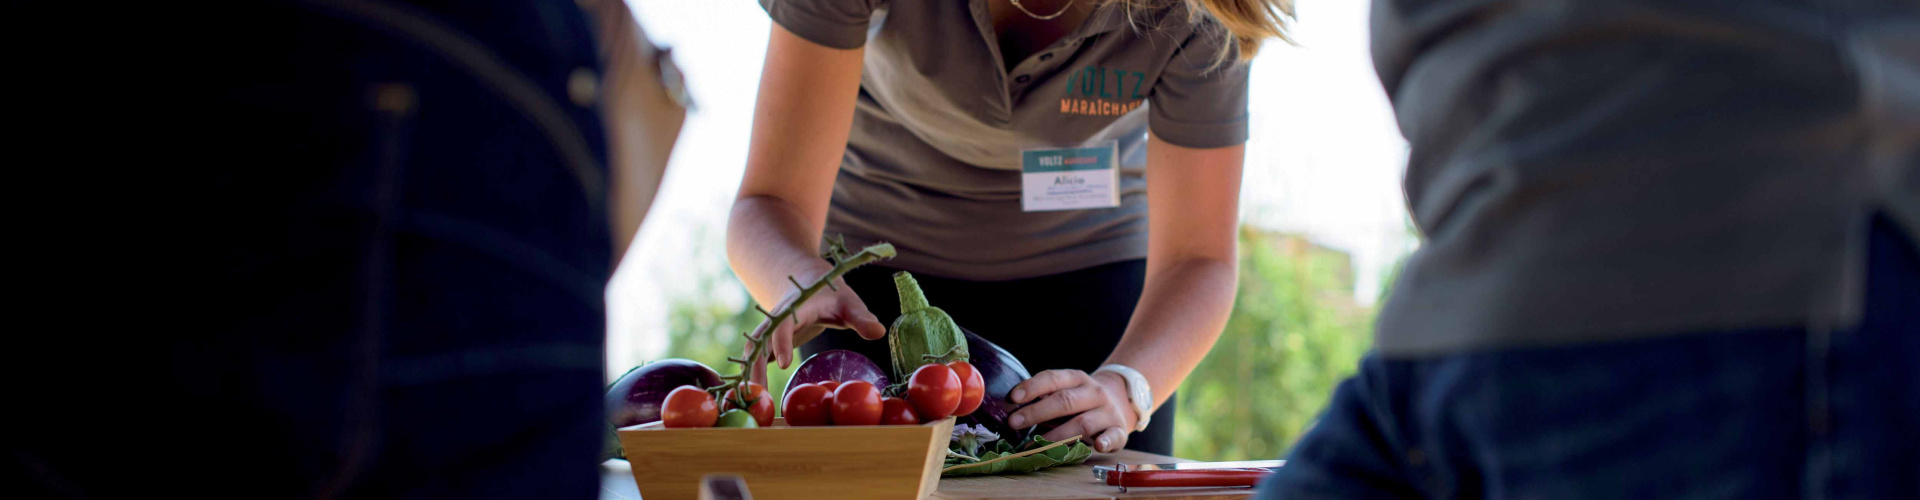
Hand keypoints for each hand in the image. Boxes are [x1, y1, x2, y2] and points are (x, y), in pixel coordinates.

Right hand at [745, 277, 885, 385]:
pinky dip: (753, 374)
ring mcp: (769, 329)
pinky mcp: (768, 340)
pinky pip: (756, 357)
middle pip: (759, 341)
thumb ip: (862, 319)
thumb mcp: (850, 303)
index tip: (784, 364)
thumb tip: (879, 332)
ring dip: (750, 373)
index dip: (782, 342)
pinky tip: (756, 395)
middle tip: (759, 394)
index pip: (784, 324)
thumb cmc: (831, 294)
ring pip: (753, 351)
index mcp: (796, 307)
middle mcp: (777, 318)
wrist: (806, 281)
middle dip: (755, 365)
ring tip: (751, 401)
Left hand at [1007, 369, 1137, 452]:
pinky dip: (1106, 441)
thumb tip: (1014, 411)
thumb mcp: (1066, 390)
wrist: (1121, 399)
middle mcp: (1094, 392)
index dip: (1033, 387)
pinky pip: (1114, 436)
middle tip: (1014, 423)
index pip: (1053, 378)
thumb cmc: (1081, 400)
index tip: (1013, 397)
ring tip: (1036, 445)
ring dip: (1057, 435)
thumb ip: (1046, 398)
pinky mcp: (1119, 430)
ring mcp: (1108, 411)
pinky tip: (1097, 446)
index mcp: (1077, 378)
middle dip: (1037, 412)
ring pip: (1083, 423)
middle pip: (1064, 401)